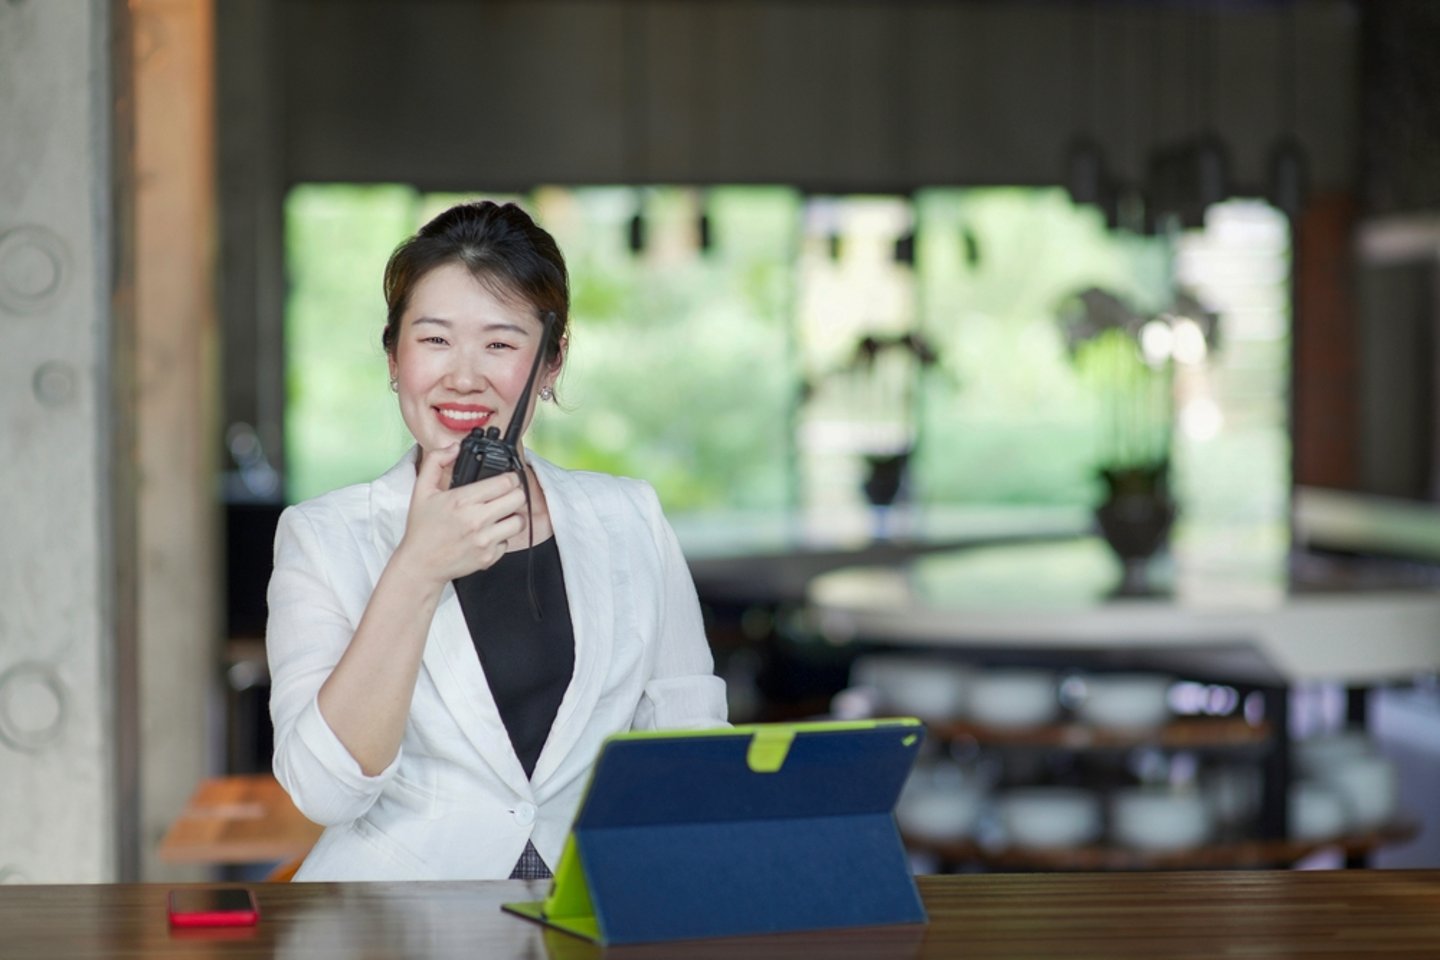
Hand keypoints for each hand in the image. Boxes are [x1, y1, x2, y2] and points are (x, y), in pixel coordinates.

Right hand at [393, 444, 529, 586]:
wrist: (420, 564)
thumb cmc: (422, 528)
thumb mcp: (422, 489)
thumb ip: (435, 461)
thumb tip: (453, 447)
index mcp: (462, 500)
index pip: (505, 482)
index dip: (510, 477)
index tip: (506, 479)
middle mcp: (476, 520)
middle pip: (518, 498)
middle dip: (515, 494)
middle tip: (506, 496)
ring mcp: (484, 540)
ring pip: (519, 521)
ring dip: (512, 516)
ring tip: (501, 515)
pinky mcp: (489, 557)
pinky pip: (508, 542)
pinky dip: (502, 538)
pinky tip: (488, 534)